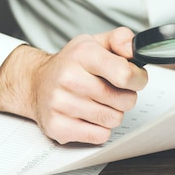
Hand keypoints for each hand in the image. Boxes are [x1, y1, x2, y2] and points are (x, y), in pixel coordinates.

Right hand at [0, 27, 147, 143]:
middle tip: (111, 90)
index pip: (125, 74)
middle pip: (125, 100)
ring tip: (98, 102)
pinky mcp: (58, 127)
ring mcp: (61, 104)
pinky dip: (100, 128)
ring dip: (112, 113)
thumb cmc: (71, 64)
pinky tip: (88, 116)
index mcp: (83, 54)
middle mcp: (69, 78)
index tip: (135, 78)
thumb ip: (121, 39)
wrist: (36, 83)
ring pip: (114, 119)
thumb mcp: (95, 42)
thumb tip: (135, 49)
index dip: (138, 79)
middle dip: (125, 97)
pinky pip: (100, 136)